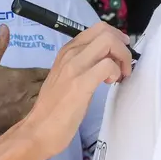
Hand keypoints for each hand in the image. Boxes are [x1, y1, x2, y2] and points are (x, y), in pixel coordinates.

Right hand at [0, 24, 48, 135]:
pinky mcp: (22, 121)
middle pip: (49, 88)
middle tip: (57, 87)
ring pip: (47, 103)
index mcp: (22, 76)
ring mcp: (26, 108)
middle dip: (54, 86)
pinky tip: (46, 115)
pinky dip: (43, 114)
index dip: (51, 74)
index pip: (45, 73)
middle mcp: (28, 91)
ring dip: (50, 101)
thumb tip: (5, 27)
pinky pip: (38, 117)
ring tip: (54, 101)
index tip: (55, 74)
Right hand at [23, 22, 130, 157]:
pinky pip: (108, 65)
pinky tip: (109, 84)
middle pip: (106, 31)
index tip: (119, 56)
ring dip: (122, 58)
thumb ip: (82, 66)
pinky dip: (116, 73)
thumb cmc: (52, 110)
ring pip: (108, 42)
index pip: (97, 29)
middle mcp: (69, 55)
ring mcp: (74, 68)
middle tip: (123, 66)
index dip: (116, 38)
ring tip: (118, 76)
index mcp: (66, 52)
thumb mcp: (66, 79)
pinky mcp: (80, 84)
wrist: (37, 130)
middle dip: (122, 47)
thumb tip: (106, 62)